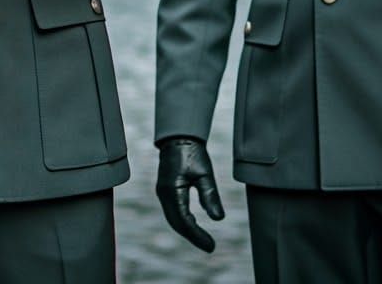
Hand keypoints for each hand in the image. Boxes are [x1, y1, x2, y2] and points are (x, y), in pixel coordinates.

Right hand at [156, 136, 223, 252]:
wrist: (178, 135)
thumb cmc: (192, 151)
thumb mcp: (205, 173)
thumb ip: (210, 195)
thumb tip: (218, 219)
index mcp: (173, 190)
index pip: (184, 221)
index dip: (197, 236)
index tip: (211, 246)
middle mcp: (164, 194)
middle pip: (176, 223)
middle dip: (192, 236)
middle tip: (210, 246)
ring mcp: (162, 192)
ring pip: (173, 219)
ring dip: (186, 230)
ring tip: (203, 238)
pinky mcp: (165, 189)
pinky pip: (172, 211)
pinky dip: (182, 220)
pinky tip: (193, 223)